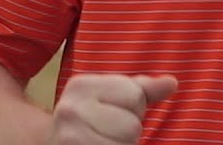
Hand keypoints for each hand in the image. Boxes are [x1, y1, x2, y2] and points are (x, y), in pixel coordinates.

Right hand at [48, 73, 176, 143]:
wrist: (49, 142)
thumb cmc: (90, 119)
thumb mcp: (111, 96)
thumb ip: (141, 89)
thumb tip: (172, 83)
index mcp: (81, 85)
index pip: (135, 96)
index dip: (134, 108)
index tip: (114, 113)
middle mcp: (71, 110)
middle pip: (132, 126)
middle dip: (128, 132)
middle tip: (108, 133)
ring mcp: (70, 139)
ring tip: (104, 142)